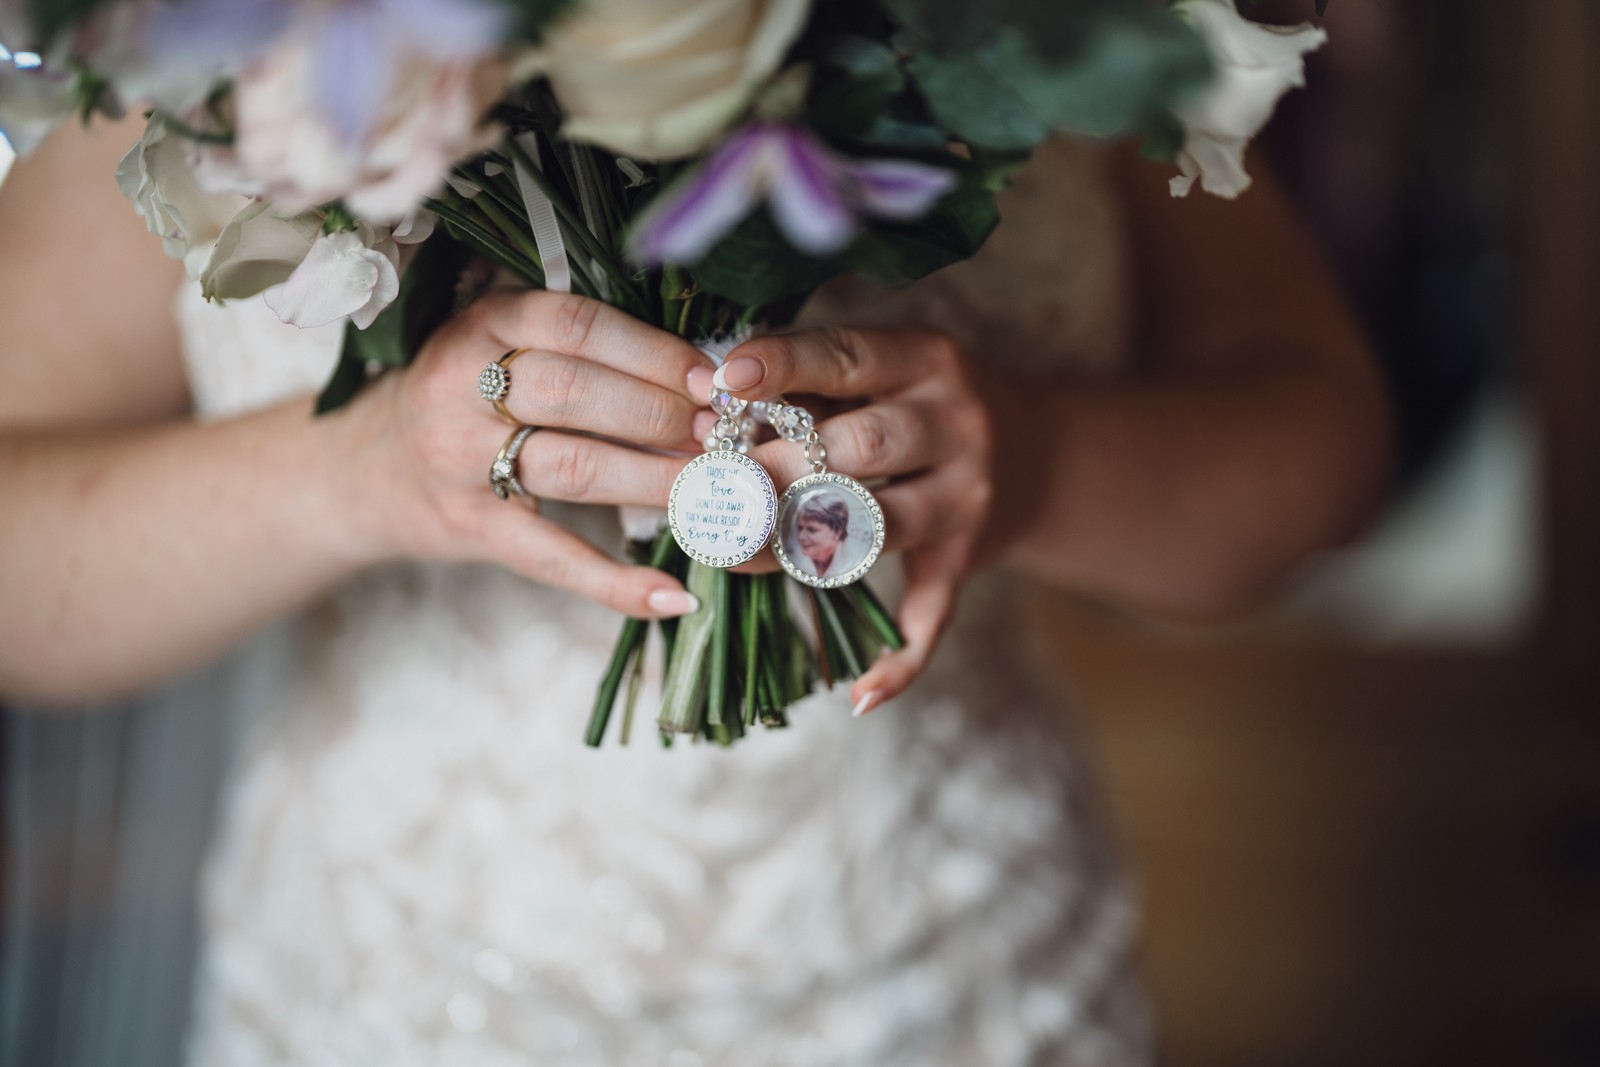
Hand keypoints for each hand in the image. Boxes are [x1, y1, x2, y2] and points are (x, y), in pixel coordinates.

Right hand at [356, 289, 712, 617]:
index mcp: (482, 324)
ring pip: (574, 466)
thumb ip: (574, 347)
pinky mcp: (469, 527)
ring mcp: (460, 459)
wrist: (362, 471)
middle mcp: (462, 384)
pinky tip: (671, 595)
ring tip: (714, 489)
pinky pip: (551, 556)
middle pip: (579, 393)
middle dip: (662, 414)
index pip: (579, 326)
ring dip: (654, 479)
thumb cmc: (460, 398)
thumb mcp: (496, 345)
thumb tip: (696, 376)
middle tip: (722, 436)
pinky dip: (614, 582)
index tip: (710, 381)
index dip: (653, 352)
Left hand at [697, 327, 1014, 715]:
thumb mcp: (887, 370)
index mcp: (925, 361)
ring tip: (729, 554)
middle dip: (782, 467)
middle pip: (866, 446)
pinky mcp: (966, 560)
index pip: (849, 355)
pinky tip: (858, 694)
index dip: (786, 366)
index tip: (728, 380)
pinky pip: (932, 615)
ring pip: (881, 528)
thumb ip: (811, 387)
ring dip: (801, 548)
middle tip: (713, 483)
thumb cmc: (922, 403)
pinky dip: (900, 660)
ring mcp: (965, 499)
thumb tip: (711, 411)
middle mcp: (956, 425)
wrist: (1041, 454)